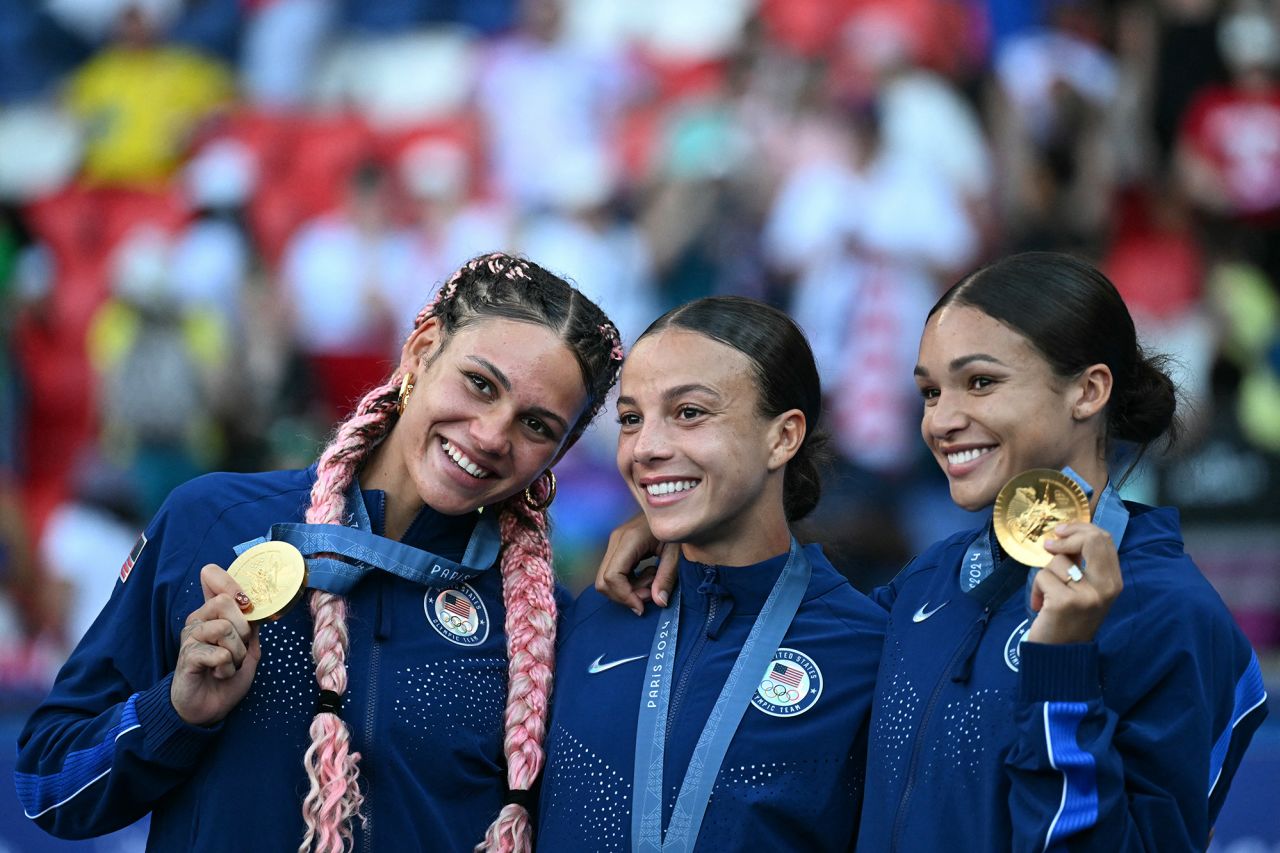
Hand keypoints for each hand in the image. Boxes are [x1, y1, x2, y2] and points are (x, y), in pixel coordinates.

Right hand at [171, 564, 261, 725]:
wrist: (208, 708)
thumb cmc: (226, 676)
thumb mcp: (247, 648)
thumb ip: (251, 626)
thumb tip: (257, 606)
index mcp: (212, 613)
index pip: (211, 576)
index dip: (231, 582)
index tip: (246, 602)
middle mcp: (198, 619)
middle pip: (226, 601)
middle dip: (243, 630)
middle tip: (237, 650)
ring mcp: (190, 636)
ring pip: (225, 628)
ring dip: (237, 653)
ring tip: (228, 665)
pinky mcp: (187, 656)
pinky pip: (219, 653)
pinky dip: (227, 668)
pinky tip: (218, 674)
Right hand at [594, 513, 678, 615]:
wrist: (673, 509)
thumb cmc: (676, 526)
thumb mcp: (676, 552)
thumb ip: (667, 576)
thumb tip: (659, 602)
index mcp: (630, 540)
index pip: (612, 576)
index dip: (624, 596)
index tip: (642, 606)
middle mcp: (616, 540)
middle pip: (603, 581)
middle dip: (625, 595)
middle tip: (650, 593)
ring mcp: (614, 543)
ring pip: (606, 579)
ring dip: (628, 589)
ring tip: (652, 581)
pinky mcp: (617, 547)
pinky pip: (613, 573)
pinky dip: (628, 582)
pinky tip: (647, 574)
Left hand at [1025, 522, 1122, 644]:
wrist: (1061, 655)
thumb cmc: (1070, 619)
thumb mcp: (1086, 591)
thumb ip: (1083, 565)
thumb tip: (1065, 534)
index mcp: (1114, 582)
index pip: (1104, 540)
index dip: (1081, 528)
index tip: (1062, 531)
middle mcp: (1106, 588)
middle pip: (1090, 540)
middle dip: (1066, 536)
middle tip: (1049, 544)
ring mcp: (1087, 595)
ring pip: (1058, 560)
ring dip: (1045, 574)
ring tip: (1048, 594)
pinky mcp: (1064, 602)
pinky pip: (1043, 577)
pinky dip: (1036, 589)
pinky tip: (1040, 605)